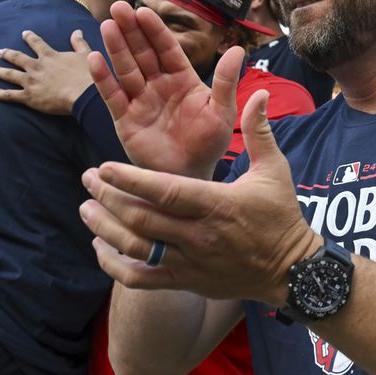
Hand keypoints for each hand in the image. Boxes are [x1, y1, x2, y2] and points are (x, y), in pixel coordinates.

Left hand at [0, 29, 93, 113]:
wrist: (84, 94)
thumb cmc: (88, 74)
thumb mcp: (86, 54)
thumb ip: (79, 43)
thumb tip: (77, 31)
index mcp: (50, 56)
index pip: (37, 43)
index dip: (30, 37)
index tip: (24, 33)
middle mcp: (37, 67)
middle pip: (18, 58)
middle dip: (8, 54)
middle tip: (0, 52)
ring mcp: (31, 81)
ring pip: (11, 75)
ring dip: (0, 71)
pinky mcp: (29, 96)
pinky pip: (11, 95)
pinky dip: (1, 93)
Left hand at [79, 89, 319, 301]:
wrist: (290, 270)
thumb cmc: (280, 214)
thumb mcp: (274, 169)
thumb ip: (259, 131)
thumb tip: (261, 93)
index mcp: (217, 204)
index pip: (165, 192)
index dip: (131, 180)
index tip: (103, 166)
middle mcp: (198, 235)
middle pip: (141, 218)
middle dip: (108, 198)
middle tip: (86, 179)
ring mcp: (190, 262)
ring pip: (135, 248)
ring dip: (104, 228)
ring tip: (85, 208)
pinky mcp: (186, 281)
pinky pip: (140, 279)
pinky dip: (114, 265)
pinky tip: (100, 247)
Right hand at [90, 1, 242, 176]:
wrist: (192, 175)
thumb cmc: (209, 143)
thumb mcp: (222, 111)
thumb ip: (226, 81)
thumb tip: (238, 49)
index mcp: (182, 79)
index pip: (167, 48)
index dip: (155, 30)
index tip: (144, 10)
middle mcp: (158, 85)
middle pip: (142, 52)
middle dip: (131, 30)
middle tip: (118, 6)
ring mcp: (140, 101)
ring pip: (126, 69)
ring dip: (116, 48)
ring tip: (107, 25)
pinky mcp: (125, 120)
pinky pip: (113, 96)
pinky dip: (103, 79)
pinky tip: (95, 59)